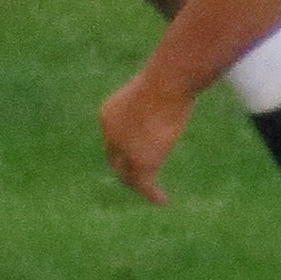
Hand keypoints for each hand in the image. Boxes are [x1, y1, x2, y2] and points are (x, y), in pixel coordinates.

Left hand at [97, 73, 192, 203]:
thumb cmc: (165, 79)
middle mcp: (110, 133)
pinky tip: (162, 200)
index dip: (123, 151)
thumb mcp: (154, 90)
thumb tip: (171, 101)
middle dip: (126, 171)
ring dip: (139, 186)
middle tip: (138, 182)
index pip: (113, 139)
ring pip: (127, 176)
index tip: (136, 157)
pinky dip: (152, 194)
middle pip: (115, 160)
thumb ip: (155, 101)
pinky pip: (144, 185)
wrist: (165, 83)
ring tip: (152, 194)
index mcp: (109, 114)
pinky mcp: (140, 161)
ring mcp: (124, 149)